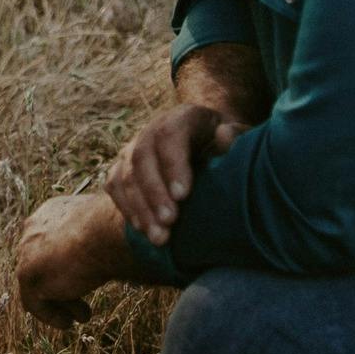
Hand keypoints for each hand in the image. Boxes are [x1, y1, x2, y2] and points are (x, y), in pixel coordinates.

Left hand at [14, 190, 136, 326]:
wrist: (106, 231)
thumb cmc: (116, 226)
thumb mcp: (107, 229)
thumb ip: (99, 239)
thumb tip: (118, 248)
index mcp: (52, 211)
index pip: (51, 241)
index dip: (66, 262)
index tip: (83, 275)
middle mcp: (34, 227)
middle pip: (43, 262)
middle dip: (62, 282)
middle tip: (83, 301)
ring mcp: (27, 251)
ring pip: (39, 283)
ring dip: (62, 301)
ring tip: (83, 315)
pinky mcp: (27, 275)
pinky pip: (33, 302)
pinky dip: (51, 315)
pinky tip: (68, 323)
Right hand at [107, 100, 241, 249]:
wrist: (208, 147)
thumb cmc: (226, 146)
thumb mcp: (240, 136)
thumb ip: (235, 136)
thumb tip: (223, 136)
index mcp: (182, 117)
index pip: (169, 134)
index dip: (173, 164)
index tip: (183, 195)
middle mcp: (152, 129)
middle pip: (142, 156)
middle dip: (154, 192)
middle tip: (169, 221)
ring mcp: (134, 148)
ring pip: (125, 175)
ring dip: (140, 207)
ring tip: (158, 236)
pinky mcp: (122, 167)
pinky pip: (115, 187)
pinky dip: (126, 208)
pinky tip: (142, 229)